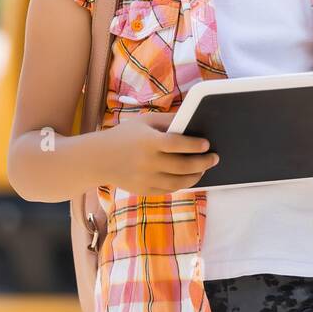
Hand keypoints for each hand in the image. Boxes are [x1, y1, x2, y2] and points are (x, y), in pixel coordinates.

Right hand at [92, 111, 219, 195]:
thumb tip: (195, 121)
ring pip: (179, 182)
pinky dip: (182, 184)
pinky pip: (169, 189)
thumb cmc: (126, 135)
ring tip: (204, 169)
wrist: (97, 159)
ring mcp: (145, 179)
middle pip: (183, 166)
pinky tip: (190, 176)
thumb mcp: (145, 121)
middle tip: (215, 158)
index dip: (195, 145)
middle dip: (203, 163)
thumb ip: (169, 120)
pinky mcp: (143, 191)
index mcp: (148, 142)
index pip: (177, 144)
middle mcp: (147, 162)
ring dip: (196, 176)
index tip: (207, 144)